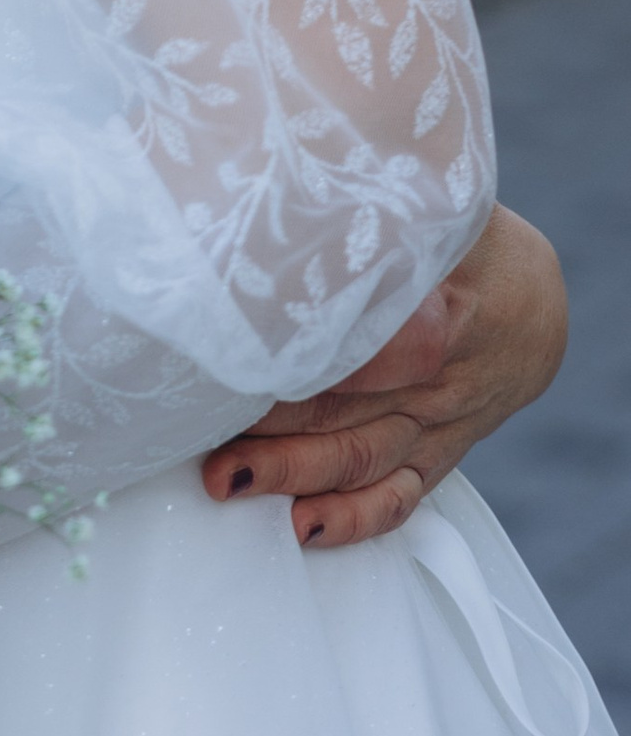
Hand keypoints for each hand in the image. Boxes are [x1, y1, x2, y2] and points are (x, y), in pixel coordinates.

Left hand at [199, 202, 565, 547]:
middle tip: (205, 431)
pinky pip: (400, 496)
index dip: (301, 357)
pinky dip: (354, 518)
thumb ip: (379, 219)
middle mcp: (437, 380)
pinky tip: (306, 528)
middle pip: (348, 407)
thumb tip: (304, 207)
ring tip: (232, 480)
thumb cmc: (467, 248)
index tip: (235, 361)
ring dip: (295, 473)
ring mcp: (435, 425)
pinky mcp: (435, 456)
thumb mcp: (439, 217)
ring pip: (363, 457)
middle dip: (273, 425)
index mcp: (441, 311)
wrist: (530, 304)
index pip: (367, 344)